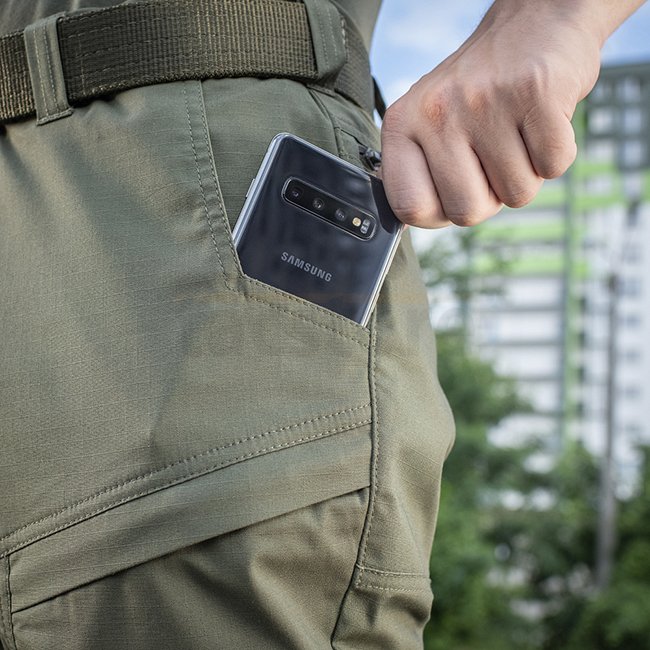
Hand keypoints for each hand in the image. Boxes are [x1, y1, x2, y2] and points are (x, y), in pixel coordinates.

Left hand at [380, 0, 607, 227]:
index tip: (451, 193)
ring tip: (515, 132)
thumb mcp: (428, 125)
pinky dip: (554, 154)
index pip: (409, 207)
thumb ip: (418, 175)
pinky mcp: (536, 92)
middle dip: (488, 199)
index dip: (437, 213)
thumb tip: (413, 219)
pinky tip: (540, 122)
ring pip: (516, 194)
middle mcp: (437, 112)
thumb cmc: (477, 92)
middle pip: (466, 212)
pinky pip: (553, 167)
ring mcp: (485, 102)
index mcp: (403, 125)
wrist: (532, 24)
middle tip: (491, 159)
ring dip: (524, 174)